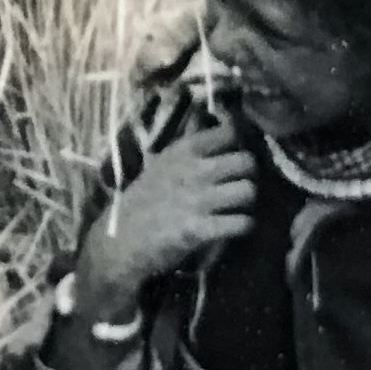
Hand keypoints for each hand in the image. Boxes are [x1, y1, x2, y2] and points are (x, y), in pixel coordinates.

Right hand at [79, 116, 254, 304]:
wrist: (121, 239)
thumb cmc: (145, 200)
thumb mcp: (164, 163)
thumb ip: (192, 150)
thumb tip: (224, 129)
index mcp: (184, 150)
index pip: (229, 132)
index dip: (238, 144)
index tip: (235, 154)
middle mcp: (195, 170)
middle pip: (247, 162)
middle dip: (248, 175)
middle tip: (239, 185)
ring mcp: (198, 199)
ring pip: (249, 191)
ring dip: (247, 202)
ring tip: (237, 207)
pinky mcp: (201, 229)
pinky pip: (242, 223)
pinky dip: (243, 226)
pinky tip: (234, 227)